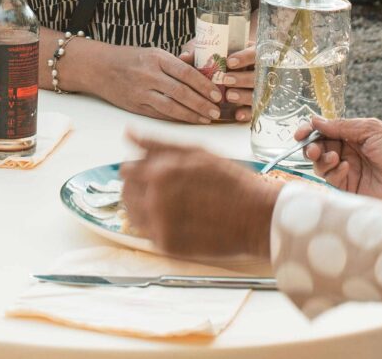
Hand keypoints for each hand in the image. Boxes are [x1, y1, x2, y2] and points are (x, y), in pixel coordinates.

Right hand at [78, 42, 223, 123]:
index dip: (204, 85)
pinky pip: (160, 115)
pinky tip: (188, 121)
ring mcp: (141, 92)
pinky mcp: (135, 106)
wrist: (99, 67)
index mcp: (157, 57)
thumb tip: (203, 72)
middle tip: (216, 111)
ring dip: (192, 115)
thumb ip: (175, 63)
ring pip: (171, 107)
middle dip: (202, 103)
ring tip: (206, 119)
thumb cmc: (131, 59)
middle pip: (181, 92)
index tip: (216, 94)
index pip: (186, 72)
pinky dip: (176, 119)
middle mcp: (149, 74)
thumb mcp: (153, 53)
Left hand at [120, 134, 281, 259]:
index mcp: (160, 173)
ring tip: (171, 204)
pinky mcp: (168, 247)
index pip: (126, 171)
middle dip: (138, 188)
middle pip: (126, 193)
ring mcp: (160, 226)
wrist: (255, 217)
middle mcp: (155, 200)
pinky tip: (178, 218)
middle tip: (164, 189)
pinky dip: (156, 225)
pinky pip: (147, 233)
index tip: (152, 172)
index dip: (138, 169)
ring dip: (143, 207)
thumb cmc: (230, 180)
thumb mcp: (196, 152)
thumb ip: (158, 143)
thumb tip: (128, 133)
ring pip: (132, 215)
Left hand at [176, 41, 254, 122]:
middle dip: (242, 78)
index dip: (244, 57)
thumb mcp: (209, 52)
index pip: (254, 53)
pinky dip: (247, 113)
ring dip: (243, 95)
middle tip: (226, 80)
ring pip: (257, 93)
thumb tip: (184, 57)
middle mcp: (258, 72)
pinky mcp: (254, 105)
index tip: (229, 62)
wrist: (226, 75)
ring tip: (229, 96)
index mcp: (251, 54)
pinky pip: (255, 110)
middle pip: (258, 75)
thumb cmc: (218, 58)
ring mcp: (258, 89)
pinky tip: (237, 115)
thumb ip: (199, 53)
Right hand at [299, 116, 381, 200]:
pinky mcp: (349, 189)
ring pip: (321, 164)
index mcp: (353, 135)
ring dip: (321, 159)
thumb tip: (316, 121)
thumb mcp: (370, 129)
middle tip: (311, 149)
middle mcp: (348, 152)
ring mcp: (347, 171)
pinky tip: (346, 168)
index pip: (325, 131)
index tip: (300, 133)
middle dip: (311, 147)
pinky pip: (331, 179)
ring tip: (333, 157)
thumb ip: (342, 126)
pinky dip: (334, 172)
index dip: (310, 131)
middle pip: (318, 148)